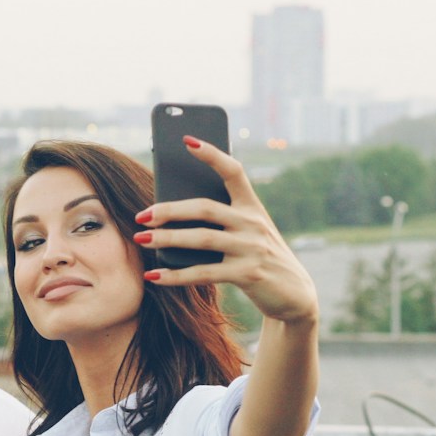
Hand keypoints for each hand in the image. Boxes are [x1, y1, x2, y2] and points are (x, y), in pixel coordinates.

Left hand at [136, 136, 319, 323]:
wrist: (294, 294)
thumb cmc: (259, 257)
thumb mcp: (248, 233)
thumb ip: (221, 221)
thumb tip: (170, 215)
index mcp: (253, 207)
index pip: (233, 172)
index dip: (212, 155)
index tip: (187, 141)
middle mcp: (253, 223)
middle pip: (205, 208)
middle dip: (169, 210)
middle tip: (142, 215)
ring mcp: (251, 248)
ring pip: (201, 239)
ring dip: (167, 238)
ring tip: (141, 238)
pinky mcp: (247, 274)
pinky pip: (204, 273)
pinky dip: (176, 275)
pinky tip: (154, 275)